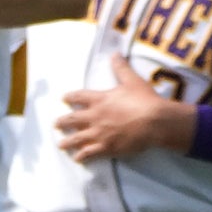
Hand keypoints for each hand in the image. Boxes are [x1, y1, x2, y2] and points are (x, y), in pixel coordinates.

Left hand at [53, 59, 190, 163]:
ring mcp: (99, 133)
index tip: (64, 99)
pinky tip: (77, 158)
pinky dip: (81, 156)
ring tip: (61, 144)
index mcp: (99, 99)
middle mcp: (94, 116)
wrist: (155, 122)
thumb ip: (121, 68)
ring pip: (77, 138)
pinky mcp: (106, 147)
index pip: (79, 97)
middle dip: (63, 122)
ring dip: (68, 141)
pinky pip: (89, 153)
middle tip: (56, 124)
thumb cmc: (144, 100)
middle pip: (72, 119)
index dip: (70, 97)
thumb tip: (115, 53)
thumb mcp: (132, 81)